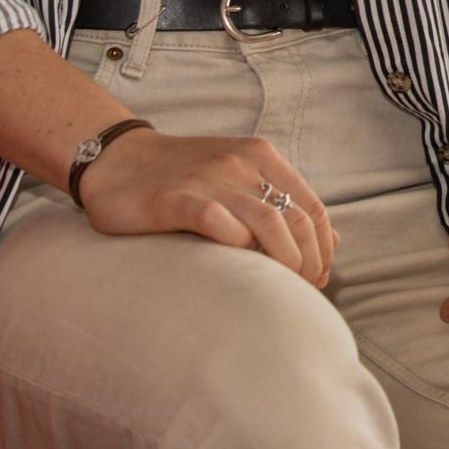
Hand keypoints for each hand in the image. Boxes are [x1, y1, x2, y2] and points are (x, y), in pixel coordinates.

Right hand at [76, 131, 340, 288]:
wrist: (117, 159)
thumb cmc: (182, 177)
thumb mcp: (240, 179)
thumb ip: (283, 202)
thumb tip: (332, 239)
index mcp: (260, 156)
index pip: (311, 207)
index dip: (322, 249)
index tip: (319, 278)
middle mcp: (239, 164)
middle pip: (295, 219)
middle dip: (309, 262)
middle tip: (305, 291)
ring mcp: (207, 180)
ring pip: (266, 222)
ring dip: (283, 261)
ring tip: (283, 287)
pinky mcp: (175, 200)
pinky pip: (218, 222)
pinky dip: (236, 246)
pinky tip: (237, 266)